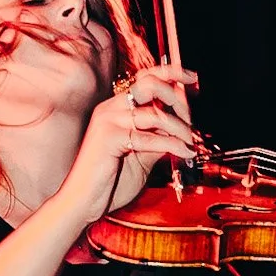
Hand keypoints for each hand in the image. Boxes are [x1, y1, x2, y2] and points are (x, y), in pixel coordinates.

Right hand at [58, 65, 197, 229]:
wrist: (83, 202)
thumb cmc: (110, 182)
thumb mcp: (142, 156)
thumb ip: (159, 139)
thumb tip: (183, 130)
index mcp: (116, 107)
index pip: (145, 78)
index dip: (170, 73)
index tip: (191, 77)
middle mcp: (111, 108)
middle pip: (151, 84)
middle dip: (178, 100)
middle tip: (191, 122)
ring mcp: (108, 120)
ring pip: (155, 113)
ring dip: (179, 128)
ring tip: (190, 143)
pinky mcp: (109, 137)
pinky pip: (149, 137)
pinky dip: (172, 145)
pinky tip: (185, 153)